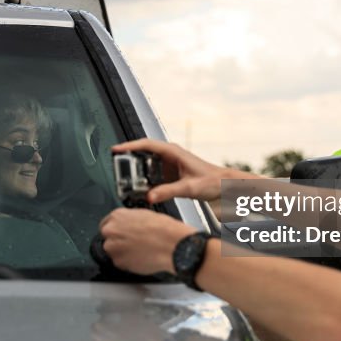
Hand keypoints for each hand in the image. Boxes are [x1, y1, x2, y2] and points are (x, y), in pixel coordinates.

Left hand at [99, 207, 195, 274]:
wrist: (171, 245)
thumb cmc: (164, 230)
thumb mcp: (145, 215)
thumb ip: (130, 220)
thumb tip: (129, 225)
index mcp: (117, 216)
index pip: (106, 223)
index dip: (116, 230)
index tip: (121, 234)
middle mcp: (111, 231)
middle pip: (108, 238)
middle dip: (118, 241)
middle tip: (132, 243)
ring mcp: (113, 247)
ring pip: (113, 251)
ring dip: (122, 252)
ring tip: (139, 251)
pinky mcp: (118, 262)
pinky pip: (120, 263)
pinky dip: (128, 262)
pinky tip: (140, 257)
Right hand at [112, 138, 254, 202]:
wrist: (224, 185)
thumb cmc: (212, 180)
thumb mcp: (189, 187)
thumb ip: (168, 191)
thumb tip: (150, 196)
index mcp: (172, 152)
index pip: (145, 144)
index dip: (129, 146)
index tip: (115, 150)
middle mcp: (169, 155)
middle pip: (142, 154)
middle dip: (129, 161)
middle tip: (117, 169)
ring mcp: (168, 165)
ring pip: (146, 165)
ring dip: (137, 173)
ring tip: (127, 183)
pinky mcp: (169, 174)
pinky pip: (152, 176)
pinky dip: (145, 182)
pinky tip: (141, 191)